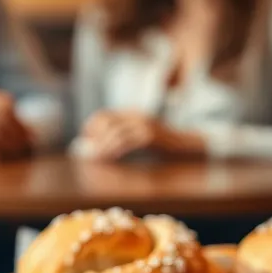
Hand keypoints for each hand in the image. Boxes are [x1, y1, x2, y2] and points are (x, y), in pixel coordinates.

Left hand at [79, 109, 205, 162]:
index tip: (85, 139)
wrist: (186, 146)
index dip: (91, 126)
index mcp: (132, 114)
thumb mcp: (140, 138)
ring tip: (95, 158)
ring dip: (103, 146)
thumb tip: (98, 148)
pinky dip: (115, 150)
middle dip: (95, 137)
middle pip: (107, 122)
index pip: (104, 115)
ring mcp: (143, 124)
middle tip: (88, 152)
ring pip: (115, 133)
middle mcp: (136, 116)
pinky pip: (127, 142)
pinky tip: (109, 158)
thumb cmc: (162, 146)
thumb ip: (122, 139)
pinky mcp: (149, 135)